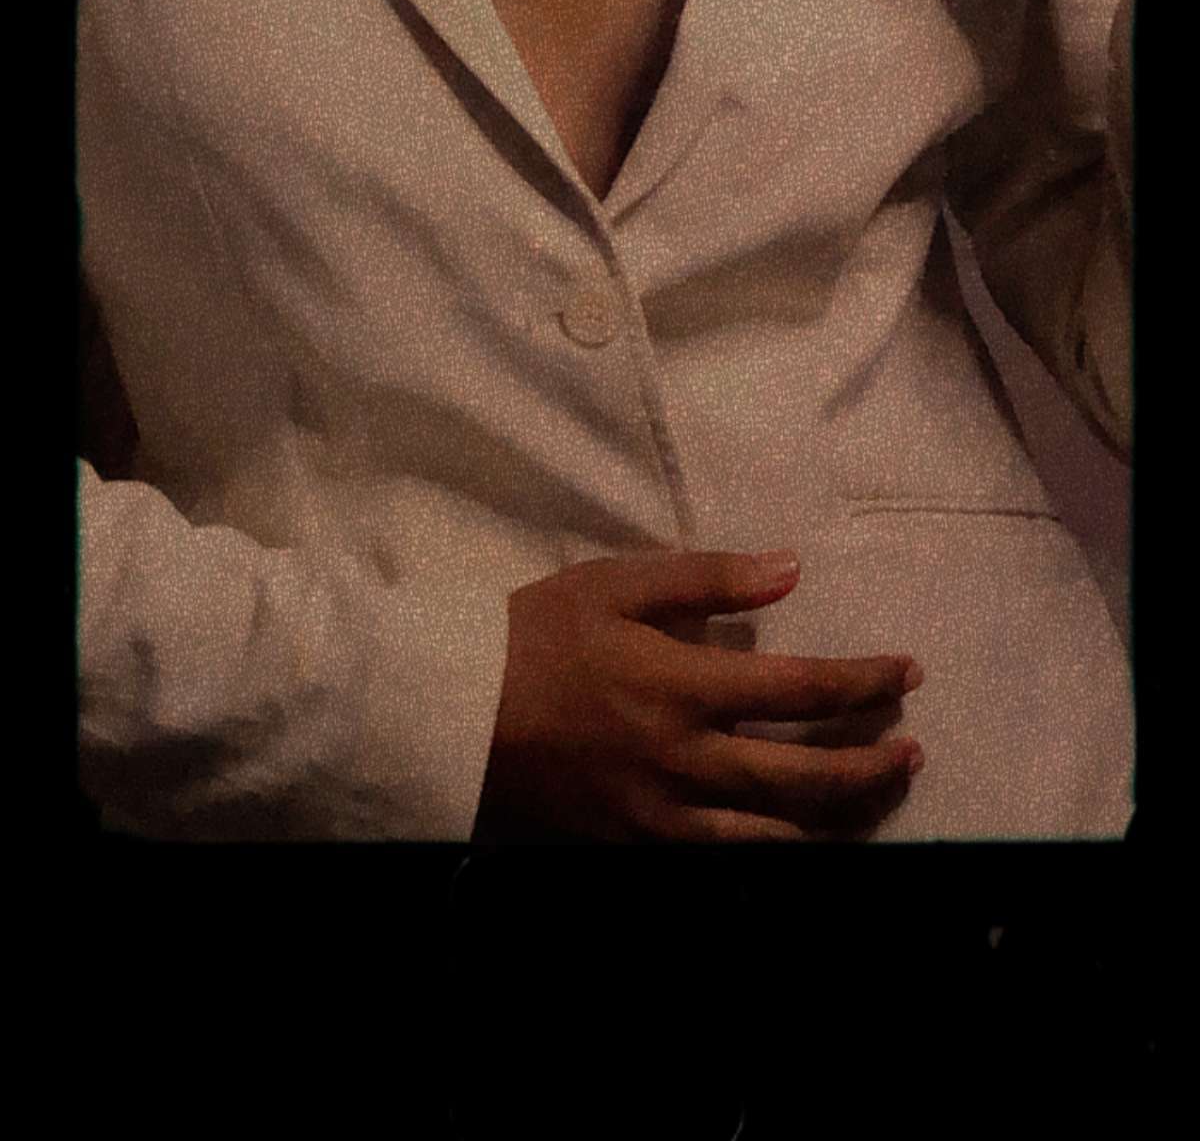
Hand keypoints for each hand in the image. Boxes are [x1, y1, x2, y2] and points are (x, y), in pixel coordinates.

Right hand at [471, 548, 923, 842]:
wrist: (455, 709)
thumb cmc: (538, 632)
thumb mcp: (618, 584)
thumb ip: (709, 578)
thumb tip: (791, 570)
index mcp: (684, 684)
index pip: (800, 689)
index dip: (863, 682)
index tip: (908, 672)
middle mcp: (684, 757)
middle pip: (802, 775)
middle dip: (869, 764)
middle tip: (914, 750)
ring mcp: (661, 812)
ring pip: (772, 833)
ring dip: (837, 817)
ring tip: (878, 800)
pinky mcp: (636, 843)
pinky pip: (720, 862)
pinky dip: (772, 855)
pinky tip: (800, 844)